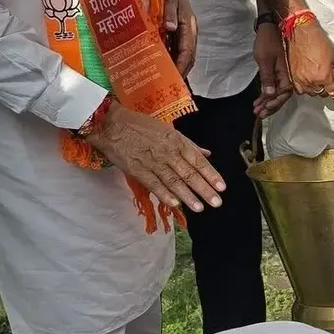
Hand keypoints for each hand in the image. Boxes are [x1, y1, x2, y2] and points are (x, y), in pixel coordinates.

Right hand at [86, 101, 225, 214]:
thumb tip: (207, 153)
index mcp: (177, 141)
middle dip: (204, 189)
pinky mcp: (138, 170)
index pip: (198, 160)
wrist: (112, 124)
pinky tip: (175, 204)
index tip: (222, 187)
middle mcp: (168, 153)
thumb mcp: (168, 130)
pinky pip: (154, 184)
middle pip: (189, 173)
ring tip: (200, 208)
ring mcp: (153, 162)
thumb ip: (189, 144)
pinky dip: (165, 195)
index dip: (211, 174)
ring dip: (188, 196)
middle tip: (217, 202)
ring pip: (174, 181)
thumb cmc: (141, 126)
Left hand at [161, 0, 197, 80]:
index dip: (181, 65)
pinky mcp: (179, 32)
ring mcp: (185, 33)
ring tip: (166, 80)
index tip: (175, 77)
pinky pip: (178, 49)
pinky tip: (163, 66)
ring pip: (184, 55)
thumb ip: (170, 12)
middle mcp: (189, 31)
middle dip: (181, 71)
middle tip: (170, 86)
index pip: (187, 50)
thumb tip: (170, 27)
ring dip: (177, 67)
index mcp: (189, 25)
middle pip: (188, 57)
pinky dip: (173, 59)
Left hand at [253, 21, 292, 117]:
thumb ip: (268, 78)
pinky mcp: (275, 71)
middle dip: (270, 106)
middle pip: (280, 96)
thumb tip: (270, 94)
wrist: (268, 27)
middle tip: (258, 114)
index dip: (274, 104)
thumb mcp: (265, 60)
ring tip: (257, 110)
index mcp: (286, 74)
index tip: (263, 110)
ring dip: (267, 102)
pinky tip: (259, 100)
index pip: (283, 94)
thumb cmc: (267, 41)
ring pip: (276, 93)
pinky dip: (266, 94)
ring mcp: (281, 74)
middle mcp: (286, 76)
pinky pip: (273, 86)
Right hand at [284, 16, 333, 97]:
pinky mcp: (292, 76)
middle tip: (326, 79)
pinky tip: (307, 79)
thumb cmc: (318, 40)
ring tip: (316, 79)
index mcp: (324, 77)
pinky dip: (304, 86)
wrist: (301, 31)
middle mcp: (311, 81)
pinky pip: (299, 89)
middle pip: (321, 93)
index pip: (333, 91)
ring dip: (314, 88)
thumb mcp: (333, 56)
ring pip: (310, 92)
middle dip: (325, 87)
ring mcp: (300, 80)